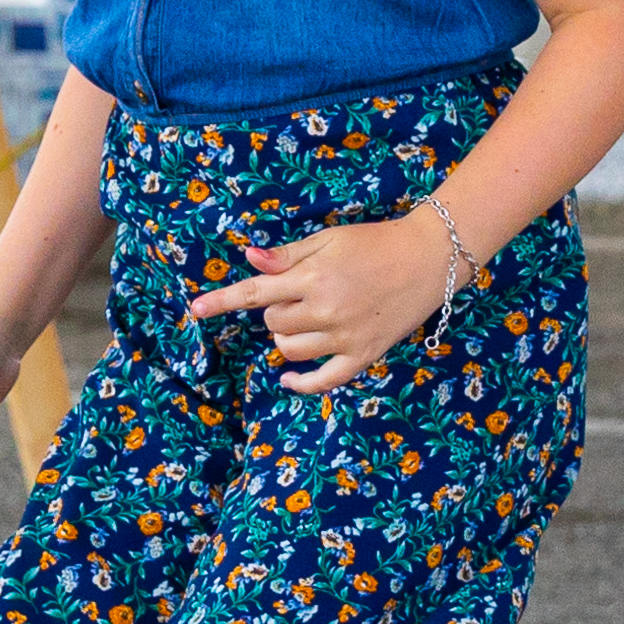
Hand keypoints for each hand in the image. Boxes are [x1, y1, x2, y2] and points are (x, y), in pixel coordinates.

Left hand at [191, 211, 469, 394]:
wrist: (428, 259)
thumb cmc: (375, 243)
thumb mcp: (329, 239)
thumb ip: (288, 255)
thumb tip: (250, 259)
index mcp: (314, 277)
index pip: (255, 292)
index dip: (222, 301)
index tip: (195, 310)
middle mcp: (326, 310)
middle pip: (273, 322)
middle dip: (275, 310)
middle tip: (299, 294)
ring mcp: (345, 336)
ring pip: (290, 351)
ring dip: (286, 339)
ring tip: (305, 321)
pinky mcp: (363, 356)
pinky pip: (323, 380)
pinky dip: (301, 383)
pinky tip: (289, 379)